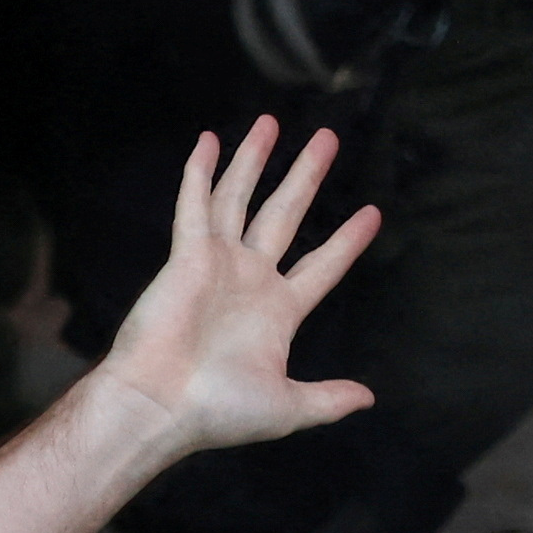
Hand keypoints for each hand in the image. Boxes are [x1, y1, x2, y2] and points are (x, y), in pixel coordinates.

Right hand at [91, 119, 383, 458]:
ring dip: (255, 160)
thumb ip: (327, 398)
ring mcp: (217, 264)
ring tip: (270, 121)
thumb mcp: (288, 407)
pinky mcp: (186, 255)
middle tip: (327, 139)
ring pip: (240, 198)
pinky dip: (201, 173)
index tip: (372, 213)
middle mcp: (249, 279)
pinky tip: (209, 142)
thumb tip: (366, 397)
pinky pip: (196, 205)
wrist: (161, 404)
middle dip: (306, 176)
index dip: (347, 241)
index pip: (322, 265)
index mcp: (277, 312)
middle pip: (285, 214)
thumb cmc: (218, 411)